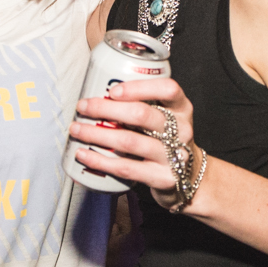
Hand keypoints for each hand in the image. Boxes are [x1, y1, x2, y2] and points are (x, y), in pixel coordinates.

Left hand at [69, 78, 203, 212]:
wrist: (190, 177)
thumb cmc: (169, 141)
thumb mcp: (168, 118)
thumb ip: (144, 105)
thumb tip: (99, 95)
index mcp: (182, 109)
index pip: (168, 89)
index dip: (139, 88)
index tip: (113, 90)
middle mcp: (182, 130)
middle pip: (142, 114)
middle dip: (106, 108)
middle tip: (83, 107)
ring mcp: (173, 156)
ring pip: (129, 141)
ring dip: (97, 134)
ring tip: (77, 129)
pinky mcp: (162, 178)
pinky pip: (125, 167)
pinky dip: (100, 160)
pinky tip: (83, 154)